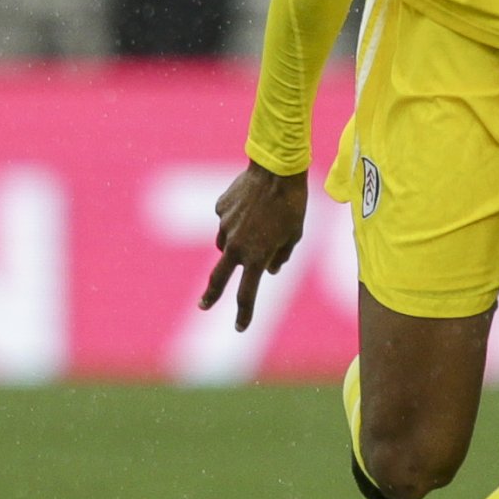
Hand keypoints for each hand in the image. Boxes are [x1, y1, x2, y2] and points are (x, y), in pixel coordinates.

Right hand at [198, 162, 307, 330]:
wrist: (276, 171)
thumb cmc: (293, 205)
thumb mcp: (295, 236)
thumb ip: (280, 256)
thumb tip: (268, 270)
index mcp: (256, 257)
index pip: (247, 294)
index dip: (244, 314)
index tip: (240, 327)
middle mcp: (235, 245)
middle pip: (219, 278)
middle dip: (211, 295)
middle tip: (203, 306)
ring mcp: (224, 227)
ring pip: (225, 244)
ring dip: (236, 244)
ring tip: (258, 225)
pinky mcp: (219, 209)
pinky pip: (226, 221)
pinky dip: (237, 219)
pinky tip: (252, 204)